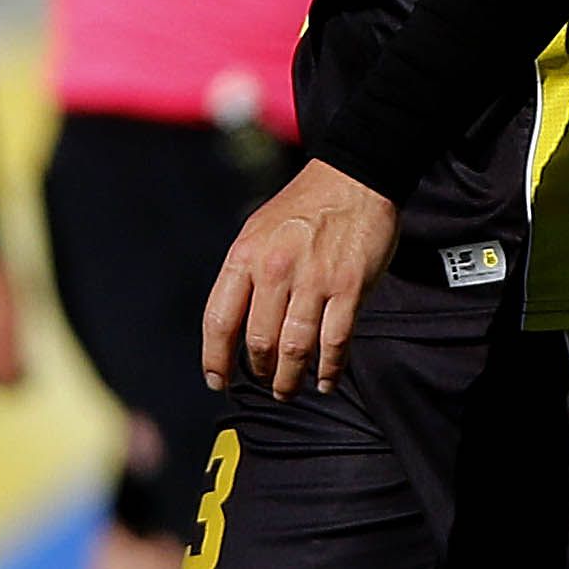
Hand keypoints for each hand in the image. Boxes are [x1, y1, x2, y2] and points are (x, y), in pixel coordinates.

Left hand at [203, 159, 397, 398]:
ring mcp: (314, 280)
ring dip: (290, 379)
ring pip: (295, 350)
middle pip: (258, 342)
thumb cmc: (302, 208)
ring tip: (289, 390)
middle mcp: (275, 270)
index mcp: (245, 256)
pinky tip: (326, 381)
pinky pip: (335, 342)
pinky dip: (330, 369)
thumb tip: (231, 327)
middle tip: (265, 383)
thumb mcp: (256, 232)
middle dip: (259, 373)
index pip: (219, 320)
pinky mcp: (349, 287)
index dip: (215, 359)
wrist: (352, 178)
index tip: (219, 380)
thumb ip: (243, 276)